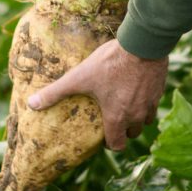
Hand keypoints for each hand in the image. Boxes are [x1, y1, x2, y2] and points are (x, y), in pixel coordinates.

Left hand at [27, 39, 168, 150]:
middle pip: (132, 133)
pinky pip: (153, 103)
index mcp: (117, 117)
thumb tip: (32, 104)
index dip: (110, 144)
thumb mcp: (78, 77)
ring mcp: (150, 103)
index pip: (118, 145)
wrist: (141, 45)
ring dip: (135, 117)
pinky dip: (146, 101)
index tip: (104, 136)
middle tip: (112, 118)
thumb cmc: (109, 63)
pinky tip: (137, 88)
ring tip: (124, 104)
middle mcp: (136, 115)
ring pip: (144, 120)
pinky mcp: (159, 90)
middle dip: (122, 130)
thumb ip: (55, 92)